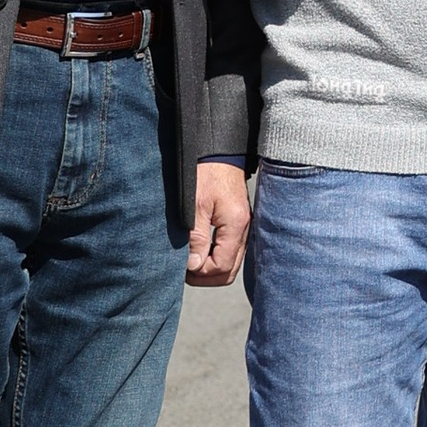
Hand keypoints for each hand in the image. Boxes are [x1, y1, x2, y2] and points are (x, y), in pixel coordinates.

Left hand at [187, 162, 249, 286]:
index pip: (220, 267)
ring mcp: (244, 227)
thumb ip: (195, 237)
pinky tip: (200, 250)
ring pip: (230, 263)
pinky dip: (216, 256)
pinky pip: (230, 250)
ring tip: (190, 260)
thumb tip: (193, 265)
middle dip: (205, 276)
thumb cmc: (205, 173)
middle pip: (228, 271)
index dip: (199, 273)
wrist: (218, 150)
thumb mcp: (194, 205)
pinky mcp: (239, 223)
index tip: (181, 267)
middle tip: (184, 269)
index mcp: (236, 225)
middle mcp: (245, 229)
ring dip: (210, 267)